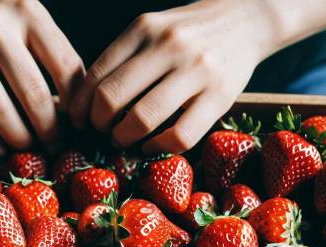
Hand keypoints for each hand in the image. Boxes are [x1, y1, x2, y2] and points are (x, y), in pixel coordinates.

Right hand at [0, 0, 83, 153]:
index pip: (65, 68)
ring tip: (28, 146)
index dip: (76, 104)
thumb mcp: (29, 17)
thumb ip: (52, 52)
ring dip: (17, 138)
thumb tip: (76, 108)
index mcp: (27, 12)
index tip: (78, 122)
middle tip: (54, 143)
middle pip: (32, 94)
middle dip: (48, 129)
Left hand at [69, 0, 276, 153]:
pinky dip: (157, 147)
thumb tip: (86, 101)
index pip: (96, 75)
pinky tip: (150, 145)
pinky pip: (179, 135)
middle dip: (98, 123)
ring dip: (123, 137)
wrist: (246, 19)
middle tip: (102, 130)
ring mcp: (196, 70)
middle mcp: (168, 45)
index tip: (79, 120)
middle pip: (112, 97)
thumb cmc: (189, 33)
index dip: (80, 106)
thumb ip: (124, 58)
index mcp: (144, 28)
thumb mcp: (152, 30)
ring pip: (143, 118)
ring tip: (122, 139)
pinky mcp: (219, 95)